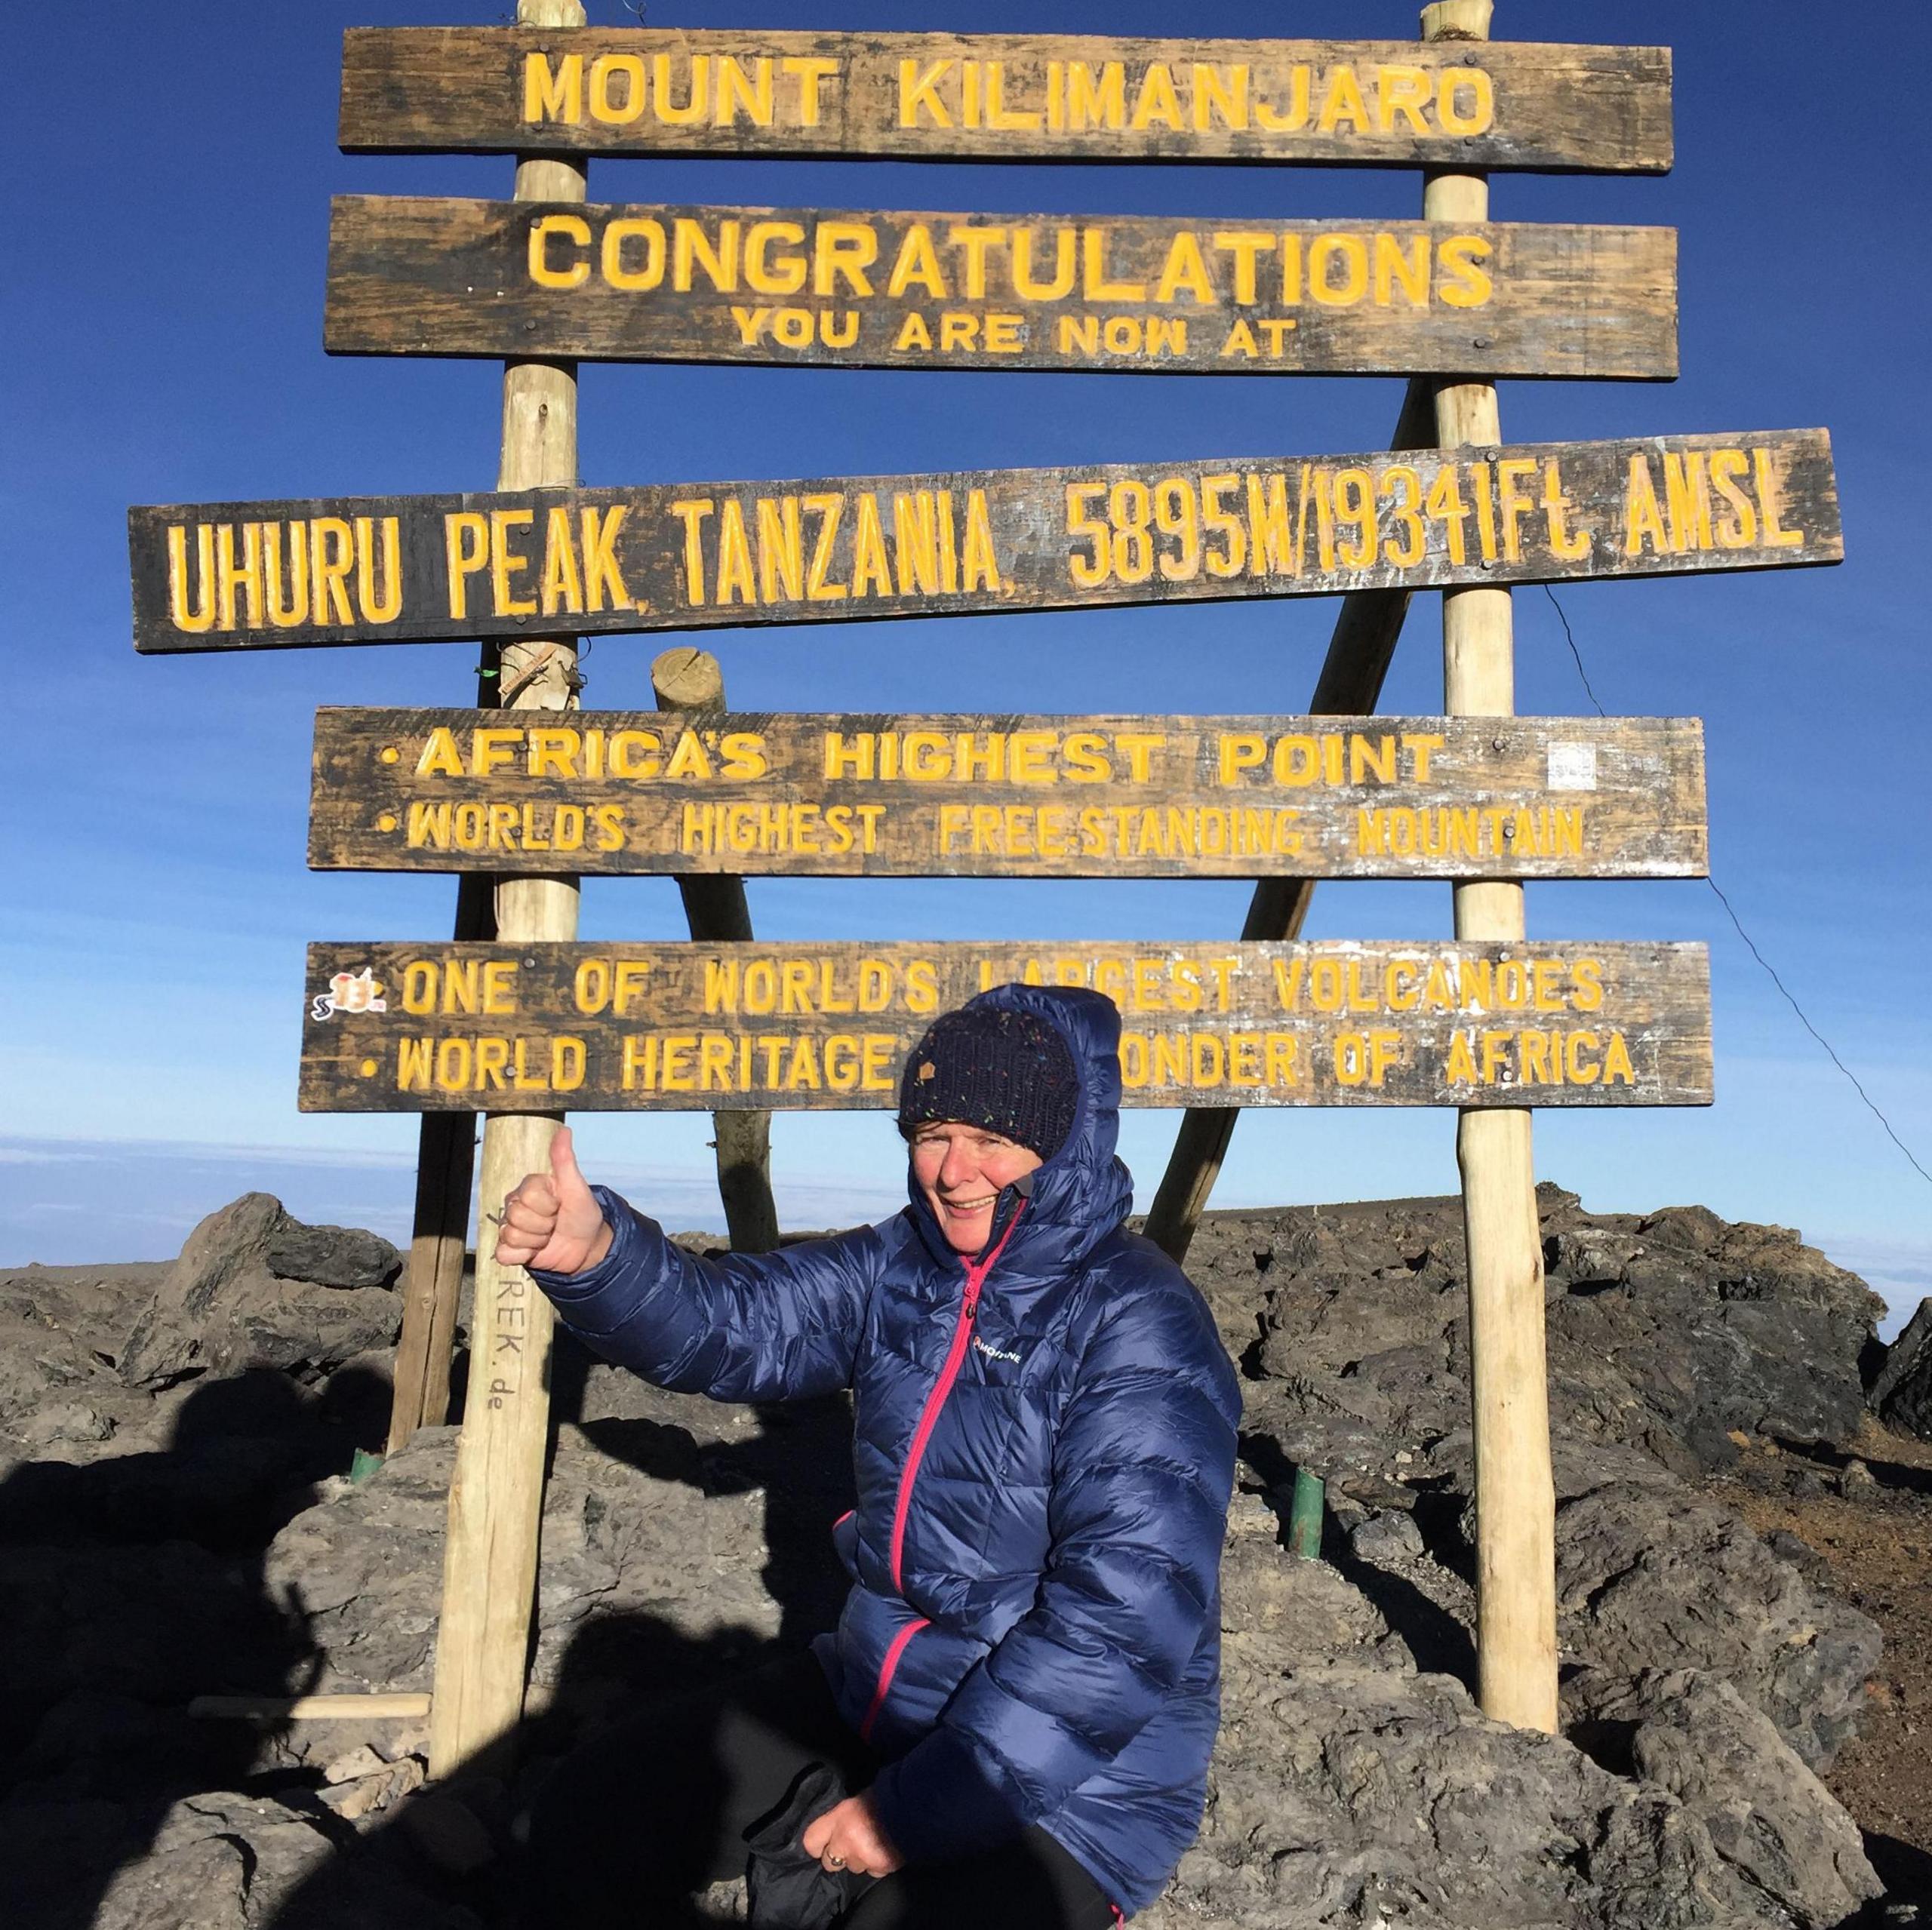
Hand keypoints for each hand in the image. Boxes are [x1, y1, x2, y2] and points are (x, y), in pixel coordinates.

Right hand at [494, 1125, 612, 1274]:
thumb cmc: (582, 1214)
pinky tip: (535, 1250)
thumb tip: (564, 1130)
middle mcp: (517, 1205)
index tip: (559, 1205)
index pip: (528, 1195)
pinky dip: (523, 1255)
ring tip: (547, 1237)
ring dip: (536, 1240)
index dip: (548, 1205)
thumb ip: (565, 1160)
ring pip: (511, 1235)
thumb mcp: (577, 1187)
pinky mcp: (510, 1249)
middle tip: (555, 1223)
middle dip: (543, 1225)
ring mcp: (512, 1227)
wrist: (587, 1247)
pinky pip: (503, 1253)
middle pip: (516, 1216)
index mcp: (530, 1187)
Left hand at [801, 1792, 901, 1878]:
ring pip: (853, 1868)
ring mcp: (862, 1857)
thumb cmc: (883, 1798)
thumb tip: (834, 1829)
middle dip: (838, 1856)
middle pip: (829, 1862)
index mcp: (839, 1818)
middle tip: (850, 1846)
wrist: (914, 1807)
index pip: (811, 1841)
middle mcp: (846, 1840)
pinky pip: (872, 1872)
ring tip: (872, 1844)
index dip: (817, 1845)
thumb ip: (842, 1818)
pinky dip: (876, 1865)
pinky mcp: (879, 1868)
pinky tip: (884, 1850)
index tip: (822, 1845)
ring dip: (859, 1860)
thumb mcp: (856, 1801)